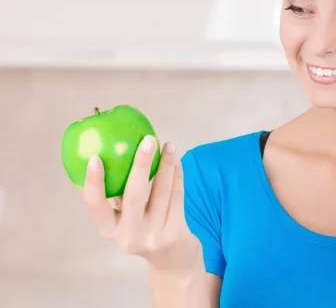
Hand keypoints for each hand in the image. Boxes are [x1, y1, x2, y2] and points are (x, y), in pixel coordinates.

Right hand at [83, 135, 201, 274]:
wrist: (171, 257)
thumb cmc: (142, 226)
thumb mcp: (123, 217)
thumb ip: (116, 193)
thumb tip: (111, 150)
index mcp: (109, 229)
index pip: (95, 206)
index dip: (94, 183)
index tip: (95, 158)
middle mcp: (129, 235)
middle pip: (134, 197)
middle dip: (141, 166)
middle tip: (147, 141)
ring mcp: (154, 235)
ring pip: (162, 193)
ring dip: (167, 165)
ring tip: (169, 144)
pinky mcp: (175, 232)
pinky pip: (177, 197)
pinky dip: (178, 176)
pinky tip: (177, 160)